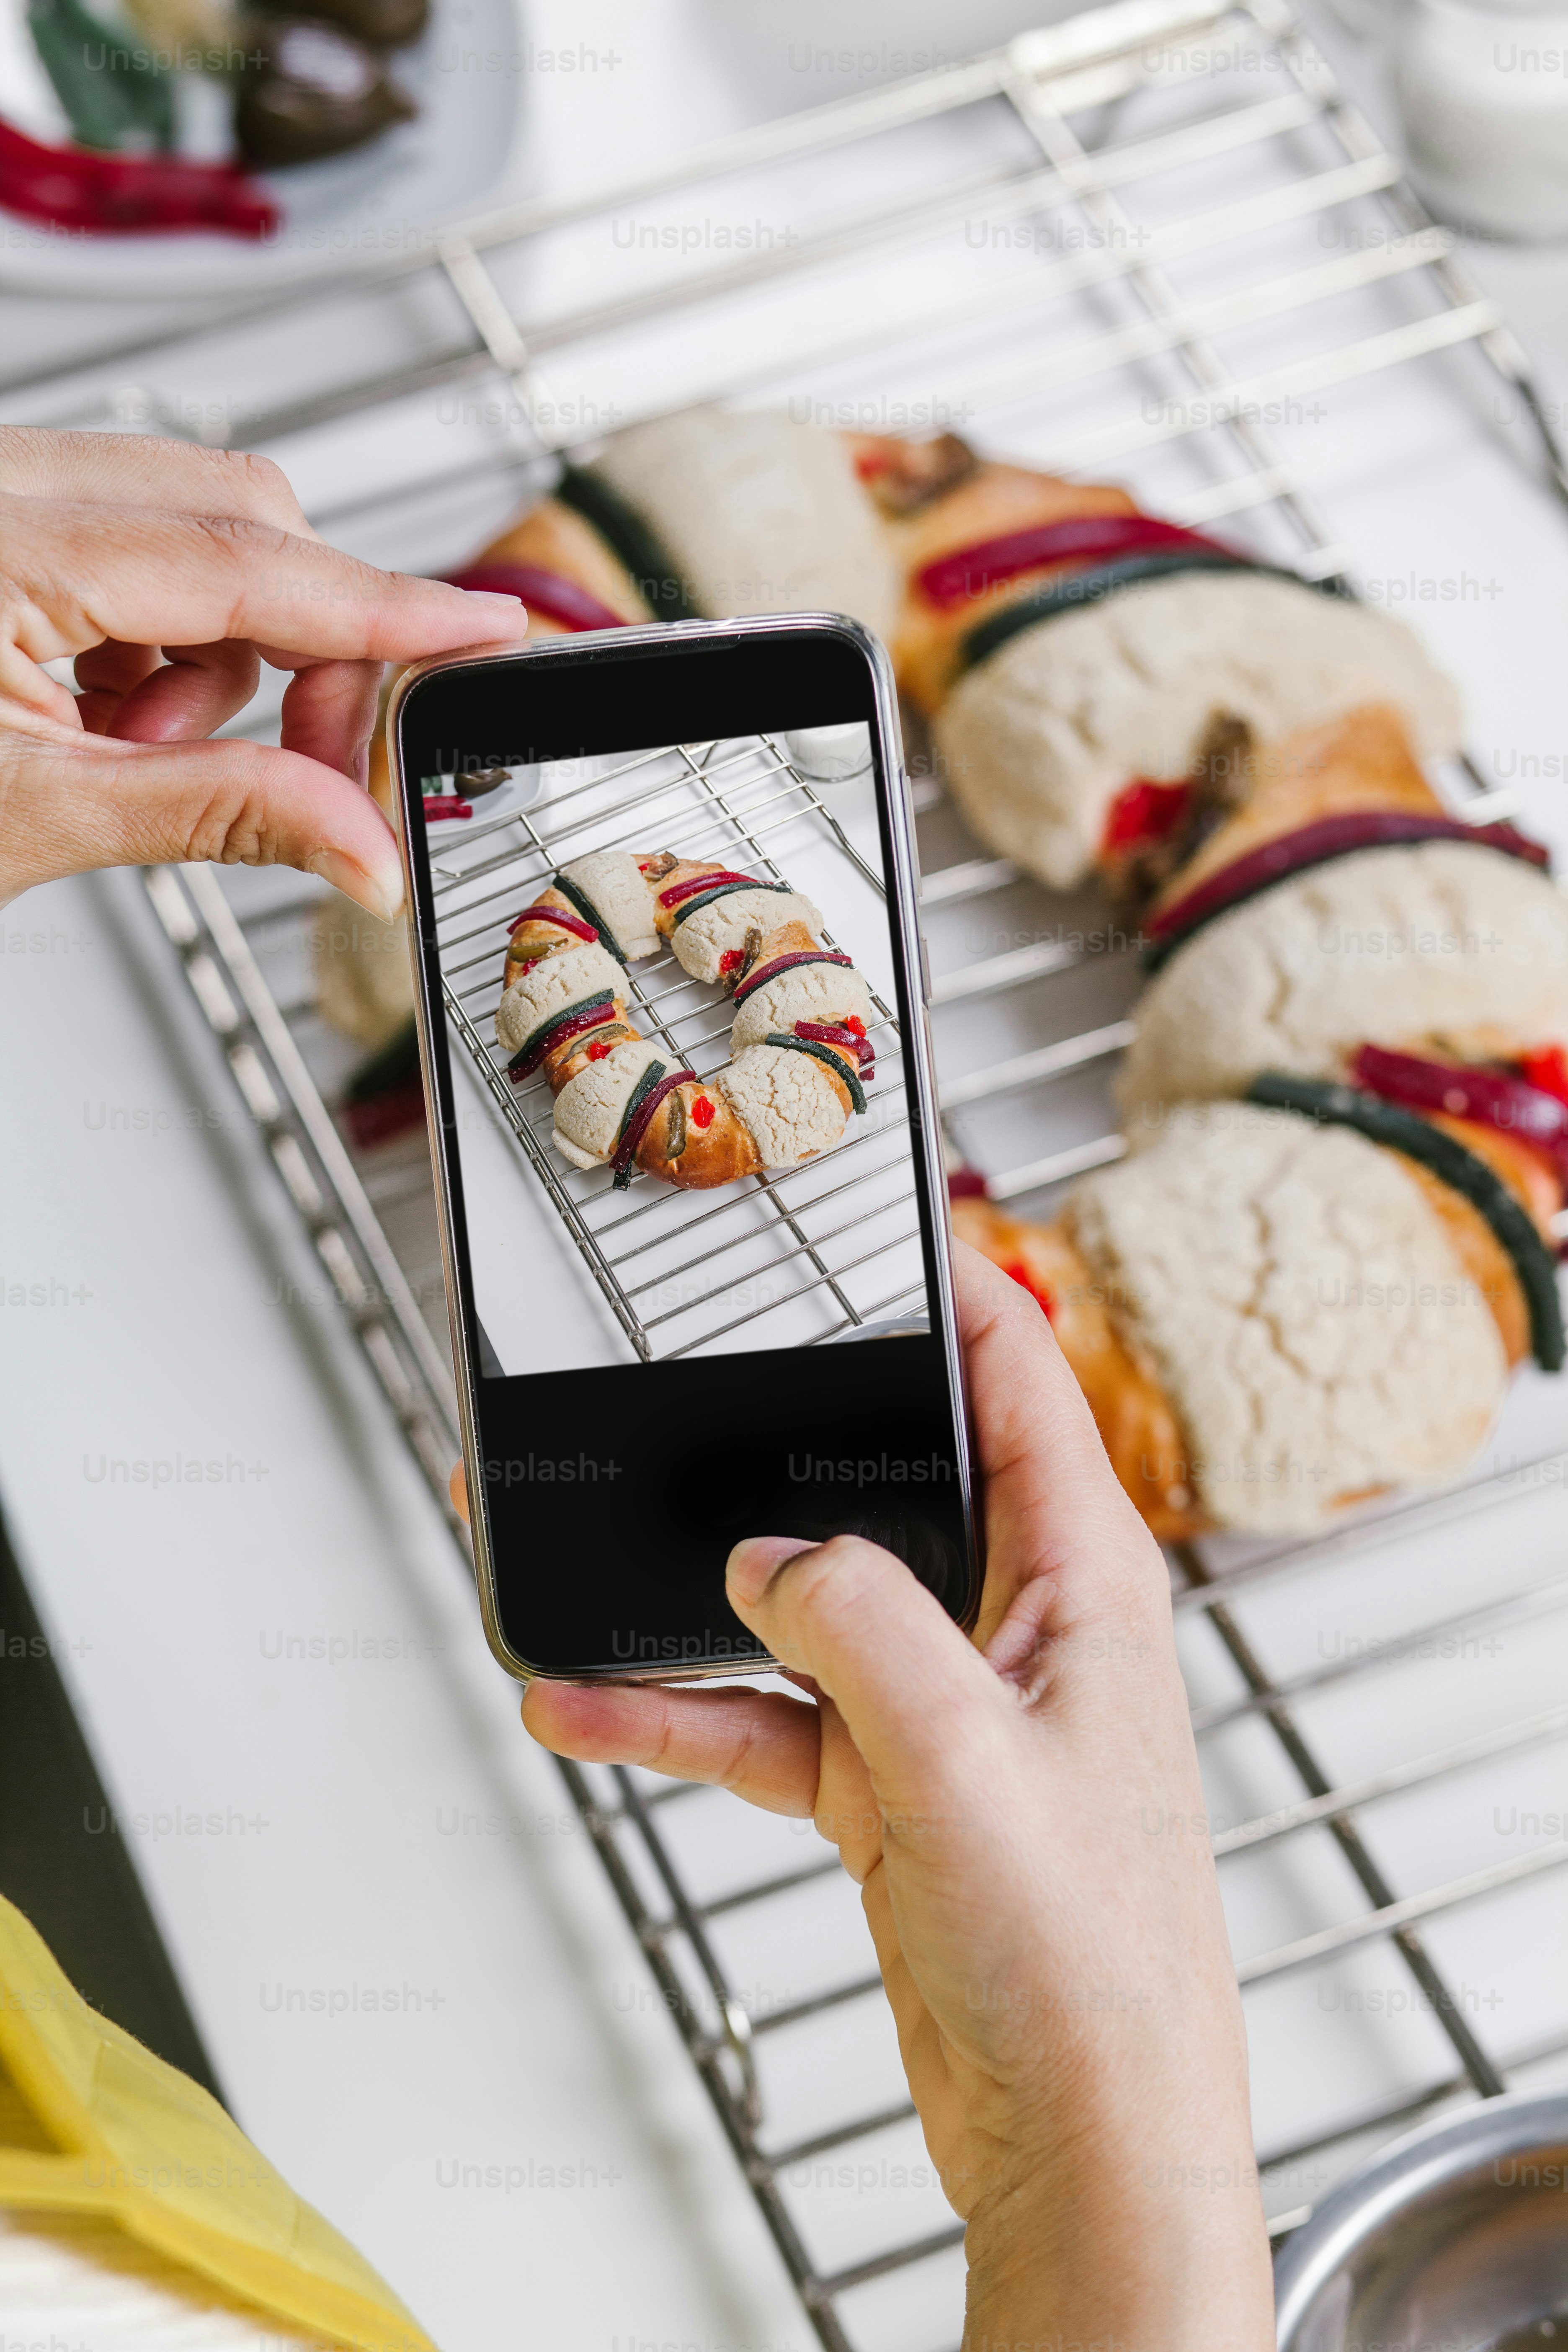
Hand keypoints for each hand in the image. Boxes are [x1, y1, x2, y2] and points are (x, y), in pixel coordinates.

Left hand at [0, 428, 527, 916]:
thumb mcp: (33, 818)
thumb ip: (215, 815)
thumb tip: (365, 847)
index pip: (241, 560)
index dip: (381, 607)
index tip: (482, 632)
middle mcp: (1, 482)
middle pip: (239, 517)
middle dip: (298, 648)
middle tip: (306, 766)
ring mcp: (7, 488)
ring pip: (196, 525)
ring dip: (216, 651)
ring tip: (140, 745)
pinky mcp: (14, 514)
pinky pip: (134, 538)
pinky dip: (156, 634)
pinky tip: (109, 707)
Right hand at [459, 1247, 1273, 2347]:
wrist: (1081, 2134)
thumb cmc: (1093, 1958)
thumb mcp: (966, 1754)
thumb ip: (857, 1624)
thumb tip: (762, 1563)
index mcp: (1081, 1576)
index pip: (1021, 1378)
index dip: (957, 1289)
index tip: (876, 1229)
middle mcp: (1015, 1623)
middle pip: (890, 1481)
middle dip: (786, 1438)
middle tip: (695, 1377)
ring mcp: (944, 1706)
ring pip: (801, 1606)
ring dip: (694, 1595)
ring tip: (581, 1561)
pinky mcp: (887, 1786)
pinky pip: (761, 1717)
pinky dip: (676, 1708)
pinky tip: (584, 1701)